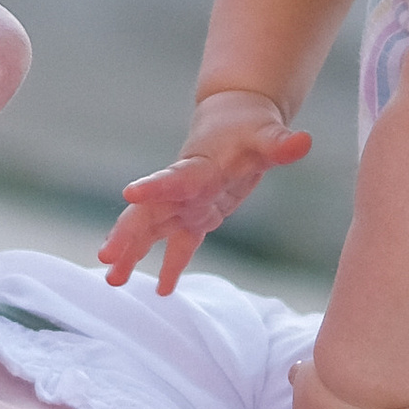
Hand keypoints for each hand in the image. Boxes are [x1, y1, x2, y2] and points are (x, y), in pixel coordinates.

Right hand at [99, 92, 311, 292]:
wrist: (234, 117)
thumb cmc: (250, 126)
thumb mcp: (267, 134)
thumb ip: (280, 144)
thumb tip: (303, 141)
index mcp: (198, 167)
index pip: (174, 178)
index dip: (154, 187)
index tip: (129, 194)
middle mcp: (183, 188)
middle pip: (149, 211)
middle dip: (126, 233)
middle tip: (106, 256)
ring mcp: (185, 204)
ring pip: (152, 230)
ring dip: (132, 253)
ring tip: (112, 280)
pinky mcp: (195, 216)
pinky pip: (178, 244)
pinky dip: (171, 266)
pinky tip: (162, 291)